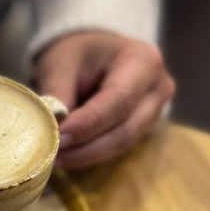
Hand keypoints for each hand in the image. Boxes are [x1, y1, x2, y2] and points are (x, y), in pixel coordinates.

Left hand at [34, 31, 175, 168]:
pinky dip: (91, 154)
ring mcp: (155, 109)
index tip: (58, 138)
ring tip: (54, 157)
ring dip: (87, 155)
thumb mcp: (60, 65)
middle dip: (87, 147)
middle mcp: (157, 86)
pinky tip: (66, 155)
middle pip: (126, 128)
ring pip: (123, 143)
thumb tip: (52, 132)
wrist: (91, 53)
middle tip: (52, 154)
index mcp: (143, 60)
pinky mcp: (144, 126)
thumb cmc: (76, 54)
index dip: (88, 124)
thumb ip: (58, 96)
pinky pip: (118, 146)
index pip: (118, 100)